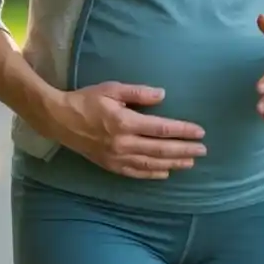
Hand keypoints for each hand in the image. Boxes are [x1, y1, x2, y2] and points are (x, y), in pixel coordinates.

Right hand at [44, 82, 206, 179]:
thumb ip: (139, 93)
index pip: (162, 129)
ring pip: (151, 164)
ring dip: (173, 163)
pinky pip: (135, 173)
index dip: (183, 131)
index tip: (200, 132)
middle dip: (184, 150)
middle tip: (203, 150)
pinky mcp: (110, 165)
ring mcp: (116, 157)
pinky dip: (153, 174)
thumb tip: (163, 95)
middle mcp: (123, 143)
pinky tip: (166, 173)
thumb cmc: (87, 100)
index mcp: (125, 122)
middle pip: (161, 150)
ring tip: (191, 161)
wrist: (60, 120)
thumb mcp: (113, 89)